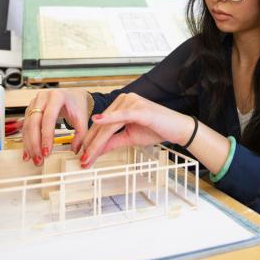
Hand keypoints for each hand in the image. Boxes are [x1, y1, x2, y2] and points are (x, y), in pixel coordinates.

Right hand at [22, 88, 89, 164]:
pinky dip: (26, 141)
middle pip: (34, 122)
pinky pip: (25, 127)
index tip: (47, 152)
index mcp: (57, 96)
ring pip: (27, 126)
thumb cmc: (76, 105)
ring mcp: (34, 103)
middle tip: (39, 159)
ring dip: (29, 144)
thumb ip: (81, 134)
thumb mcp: (82, 118)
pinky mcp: (30, 110)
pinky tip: (28, 153)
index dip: (46, 136)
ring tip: (34, 158)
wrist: (72, 96)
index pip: (48, 118)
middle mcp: (43, 98)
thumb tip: (75, 150)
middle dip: (35, 143)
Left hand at [79, 92, 193, 167]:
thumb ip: (112, 142)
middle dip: (91, 144)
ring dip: (97, 142)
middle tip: (82, 159)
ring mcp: (132, 102)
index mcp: (122, 104)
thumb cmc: (157, 129)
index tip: (83, 155)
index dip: (91, 140)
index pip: (102, 124)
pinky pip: (121, 116)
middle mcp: (125, 99)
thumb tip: (96, 150)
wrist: (177, 128)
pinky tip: (97, 121)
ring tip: (88, 155)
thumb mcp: (130, 137)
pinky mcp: (139, 108)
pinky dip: (109, 119)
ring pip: (109, 125)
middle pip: (103, 125)